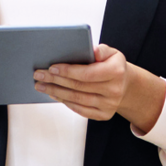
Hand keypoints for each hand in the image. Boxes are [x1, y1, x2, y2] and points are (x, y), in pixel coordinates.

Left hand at [34, 44, 164, 130]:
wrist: (126, 85)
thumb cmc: (113, 65)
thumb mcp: (112, 53)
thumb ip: (101, 50)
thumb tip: (91, 50)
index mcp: (116, 71)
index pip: (87, 73)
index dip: (67, 71)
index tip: (51, 67)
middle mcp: (114, 90)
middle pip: (78, 87)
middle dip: (55, 80)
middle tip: (39, 75)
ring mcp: (109, 105)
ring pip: (77, 100)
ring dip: (56, 92)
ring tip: (42, 86)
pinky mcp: (104, 115)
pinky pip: (81, 110)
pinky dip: (66, 102)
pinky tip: (55, 94)